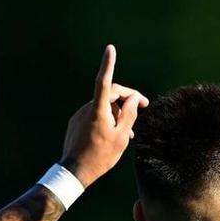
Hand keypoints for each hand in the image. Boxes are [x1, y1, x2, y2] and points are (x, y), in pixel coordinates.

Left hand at [61, 44, 148, 186]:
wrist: (76, 171)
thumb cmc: (101, 156)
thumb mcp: (122, 138)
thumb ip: (129, 116)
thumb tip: (133, 99)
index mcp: (98, 111)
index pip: (105, 82)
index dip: (108, 65)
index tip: (110, 49)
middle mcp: (87, 109)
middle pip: (110, 94)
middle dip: (127, 98)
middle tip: (144, 106)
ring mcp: (80, 115)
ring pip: (104, 107)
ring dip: (118, 113)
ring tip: (130, 130)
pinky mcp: (76, 122)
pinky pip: (95, 115)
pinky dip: (107, 119)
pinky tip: (114, 135)